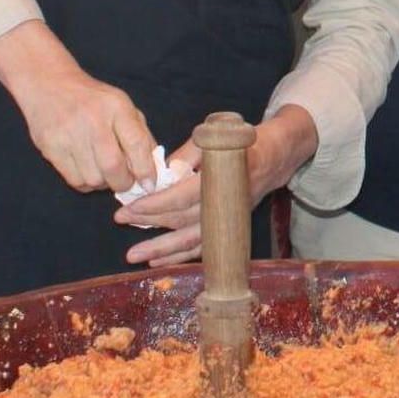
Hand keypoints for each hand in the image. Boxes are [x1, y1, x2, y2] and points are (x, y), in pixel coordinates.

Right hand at [0, 21, 155, 192]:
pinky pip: (74, 180)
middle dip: (124, 183)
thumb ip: (140, 134)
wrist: (48, 85)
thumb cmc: (93, 99)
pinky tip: (88, 170)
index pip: (136, 143)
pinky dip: (86, 183)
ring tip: (104, 172)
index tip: (150, 183)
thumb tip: (153, 167)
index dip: (146, 169)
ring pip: (93, 178)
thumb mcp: (122, 106)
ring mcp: (69, 135)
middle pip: (113, 166)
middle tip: (126, 183)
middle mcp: (93, 120)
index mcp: (117, 107)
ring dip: (104, 183)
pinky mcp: (50, 147)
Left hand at [115, 105, 318, 265]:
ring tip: (135, 256)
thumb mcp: (216, 136)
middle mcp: (228, 202)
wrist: (277, 156)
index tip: (130, 207)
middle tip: (121, 221)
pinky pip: (205, 247)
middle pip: (184, 220)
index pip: (184, 196)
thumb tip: (161, 173)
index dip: (156, 203)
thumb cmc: (243, 141)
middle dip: (150, 223)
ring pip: (194, 240)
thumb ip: (188, 154)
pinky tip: (159, 261)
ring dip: (163, 250)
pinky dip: (182, 256)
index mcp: (225, 176)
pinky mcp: (231, 228)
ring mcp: (231, 218)